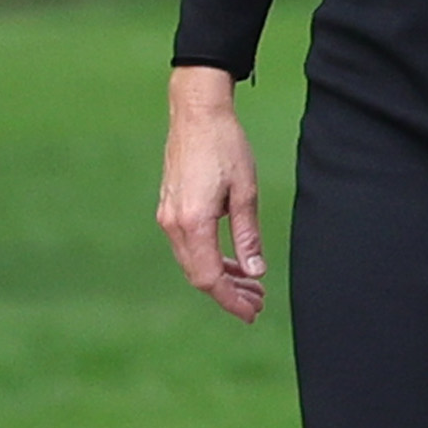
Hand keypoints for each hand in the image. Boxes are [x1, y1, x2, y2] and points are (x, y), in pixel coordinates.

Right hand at [157, 67, 268, 322]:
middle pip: (199, 274)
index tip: (252, 313)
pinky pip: (189, 246)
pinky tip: (234, 263)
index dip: (230, 300)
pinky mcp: (170, 209)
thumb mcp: (246, 192)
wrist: (196, 114)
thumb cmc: (226, 147)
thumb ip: (248, 235)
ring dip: (222, 277)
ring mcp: (168, 216)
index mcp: (192, 222)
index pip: (209, 277)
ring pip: (193, 262)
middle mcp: (173, 224)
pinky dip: (211, 259)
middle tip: (259, 303)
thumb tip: (255, 272)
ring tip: (253, 286)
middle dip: (229, 293)